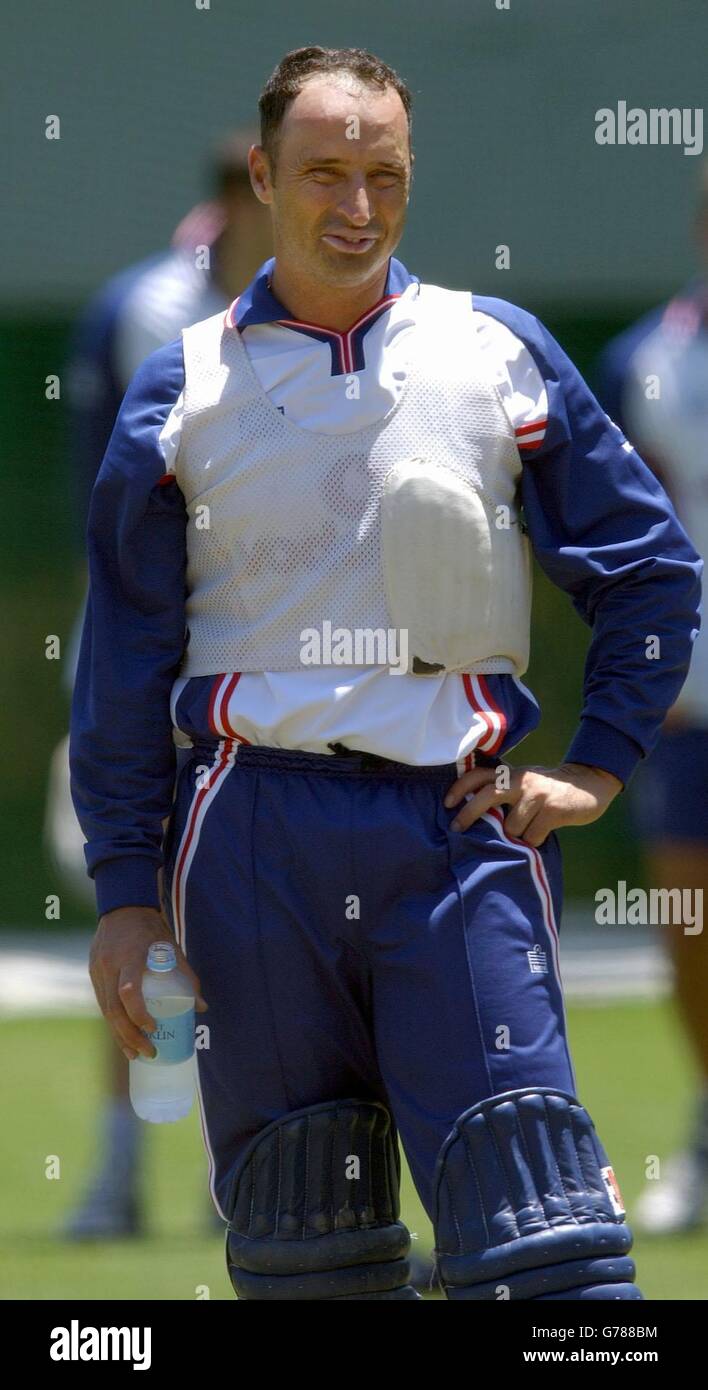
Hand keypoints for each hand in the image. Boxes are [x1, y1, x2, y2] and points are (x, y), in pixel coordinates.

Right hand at [89, 906, 207, 1061]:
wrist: (123, 907)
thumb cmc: (152, 929)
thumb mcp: (172, 948)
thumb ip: (186, 977)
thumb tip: (202, 1007)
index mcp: (129, 957)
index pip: (128, 992)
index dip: (139, 1014)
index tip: (153, 1028)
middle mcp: (109, 966)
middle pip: (114, 1010)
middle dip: (130, 1036)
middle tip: (148, 1053)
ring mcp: (98, 970)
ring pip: (105, 1011)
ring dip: (119, 1035)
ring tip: (135, 1054)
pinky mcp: (94, 973)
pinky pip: (102, 1003)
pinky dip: (113, 1022)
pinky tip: (122, 1036)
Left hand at [443, 761, 622, 846]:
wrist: (588, 783)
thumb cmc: (548, 789)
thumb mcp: (524, 782)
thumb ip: (503, 790)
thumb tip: (473, 812)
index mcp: (512, 774)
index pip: (480, 775)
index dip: (460, 787)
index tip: (447, 803)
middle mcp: (522, 781)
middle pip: (487, 796)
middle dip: (469, 814)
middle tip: (457, 828)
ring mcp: (537, 795)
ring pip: (512, 827)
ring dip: (518, 834)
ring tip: (530, 827)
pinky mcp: (553, 810)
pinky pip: (532, 836)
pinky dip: (535, 840)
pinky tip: (544, 831)